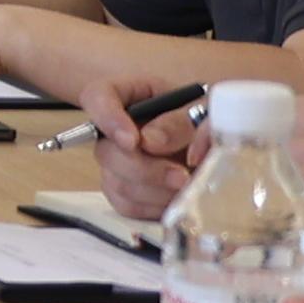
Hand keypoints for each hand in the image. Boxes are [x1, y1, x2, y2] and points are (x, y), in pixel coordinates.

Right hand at [89, 88, 212, 227]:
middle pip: (105, 151)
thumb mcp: (197, 107)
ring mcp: (114, 163)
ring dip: (155, 191)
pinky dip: (154, 206)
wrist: (205, 140)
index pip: (98, 98)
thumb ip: (178, 119)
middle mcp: (110, 130)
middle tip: (180, 175)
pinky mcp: (122, 190)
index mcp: (122, 96)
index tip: (133, 140)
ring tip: (189, 185)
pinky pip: (126, 205)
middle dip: (144, 169)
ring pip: (116, 183)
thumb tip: (151, 141)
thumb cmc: (198, 115)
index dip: (109, 120)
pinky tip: (176, 196)